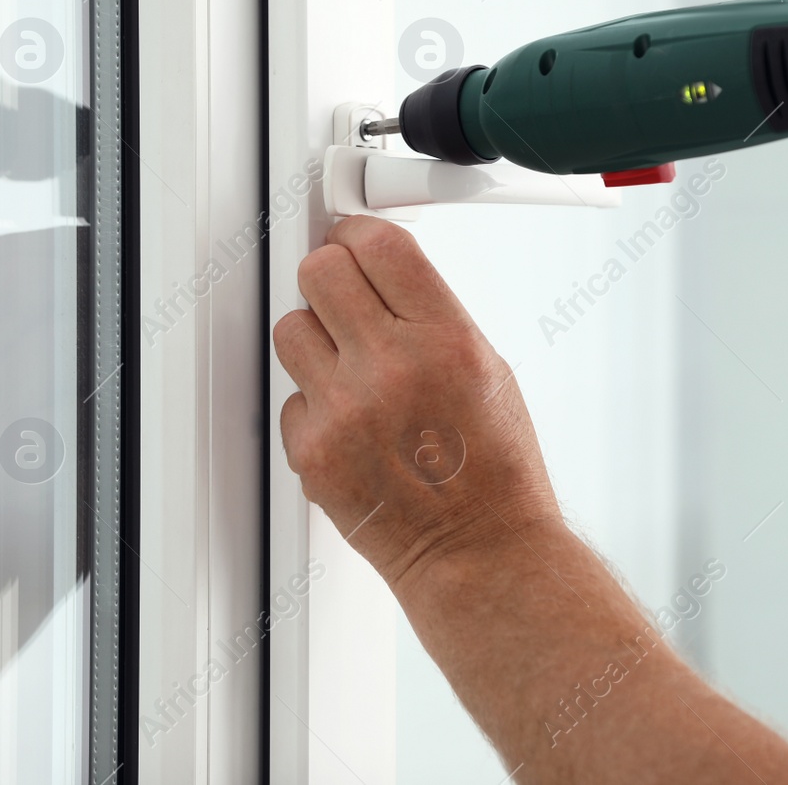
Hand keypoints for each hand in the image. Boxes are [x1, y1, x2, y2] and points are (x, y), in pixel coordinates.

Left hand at [273, 216, 560, 590]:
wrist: (480, 551)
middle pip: (320, 272)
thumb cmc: (495, 469)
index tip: (354, 242)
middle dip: (331, 276)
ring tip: (351, 366)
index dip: (358, 236)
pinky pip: (291, 396)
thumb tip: (383, 275)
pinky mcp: (313, 451)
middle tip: (344, 294)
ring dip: (317, 338)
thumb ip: (431, 316)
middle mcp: (392, 368)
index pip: (378, 246)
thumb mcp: (489, 369)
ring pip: (292, 328)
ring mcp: (345, 411)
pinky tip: (354, 426)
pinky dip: (316, 404)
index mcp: (446, 340)